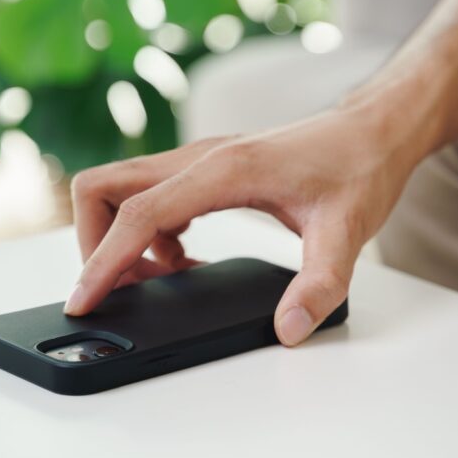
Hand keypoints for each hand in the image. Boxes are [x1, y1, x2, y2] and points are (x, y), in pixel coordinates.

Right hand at [63, 108, 421, 345]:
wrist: (373, 131)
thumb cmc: (359, 167)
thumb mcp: (347, 232)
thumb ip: (319, 285)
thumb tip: (289, 327)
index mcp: (224, 170)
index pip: (137, 213)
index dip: (102, 261)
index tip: (84, 301)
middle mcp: (202, 158)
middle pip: (106, 189)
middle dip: (96, 243)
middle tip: (125, 288)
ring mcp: (202, 159)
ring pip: (122, 188)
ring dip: (121, 236)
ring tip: (158, 278)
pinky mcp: (210, 168)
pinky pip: (151, 194)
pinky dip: (148, 230)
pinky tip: (182, 257)